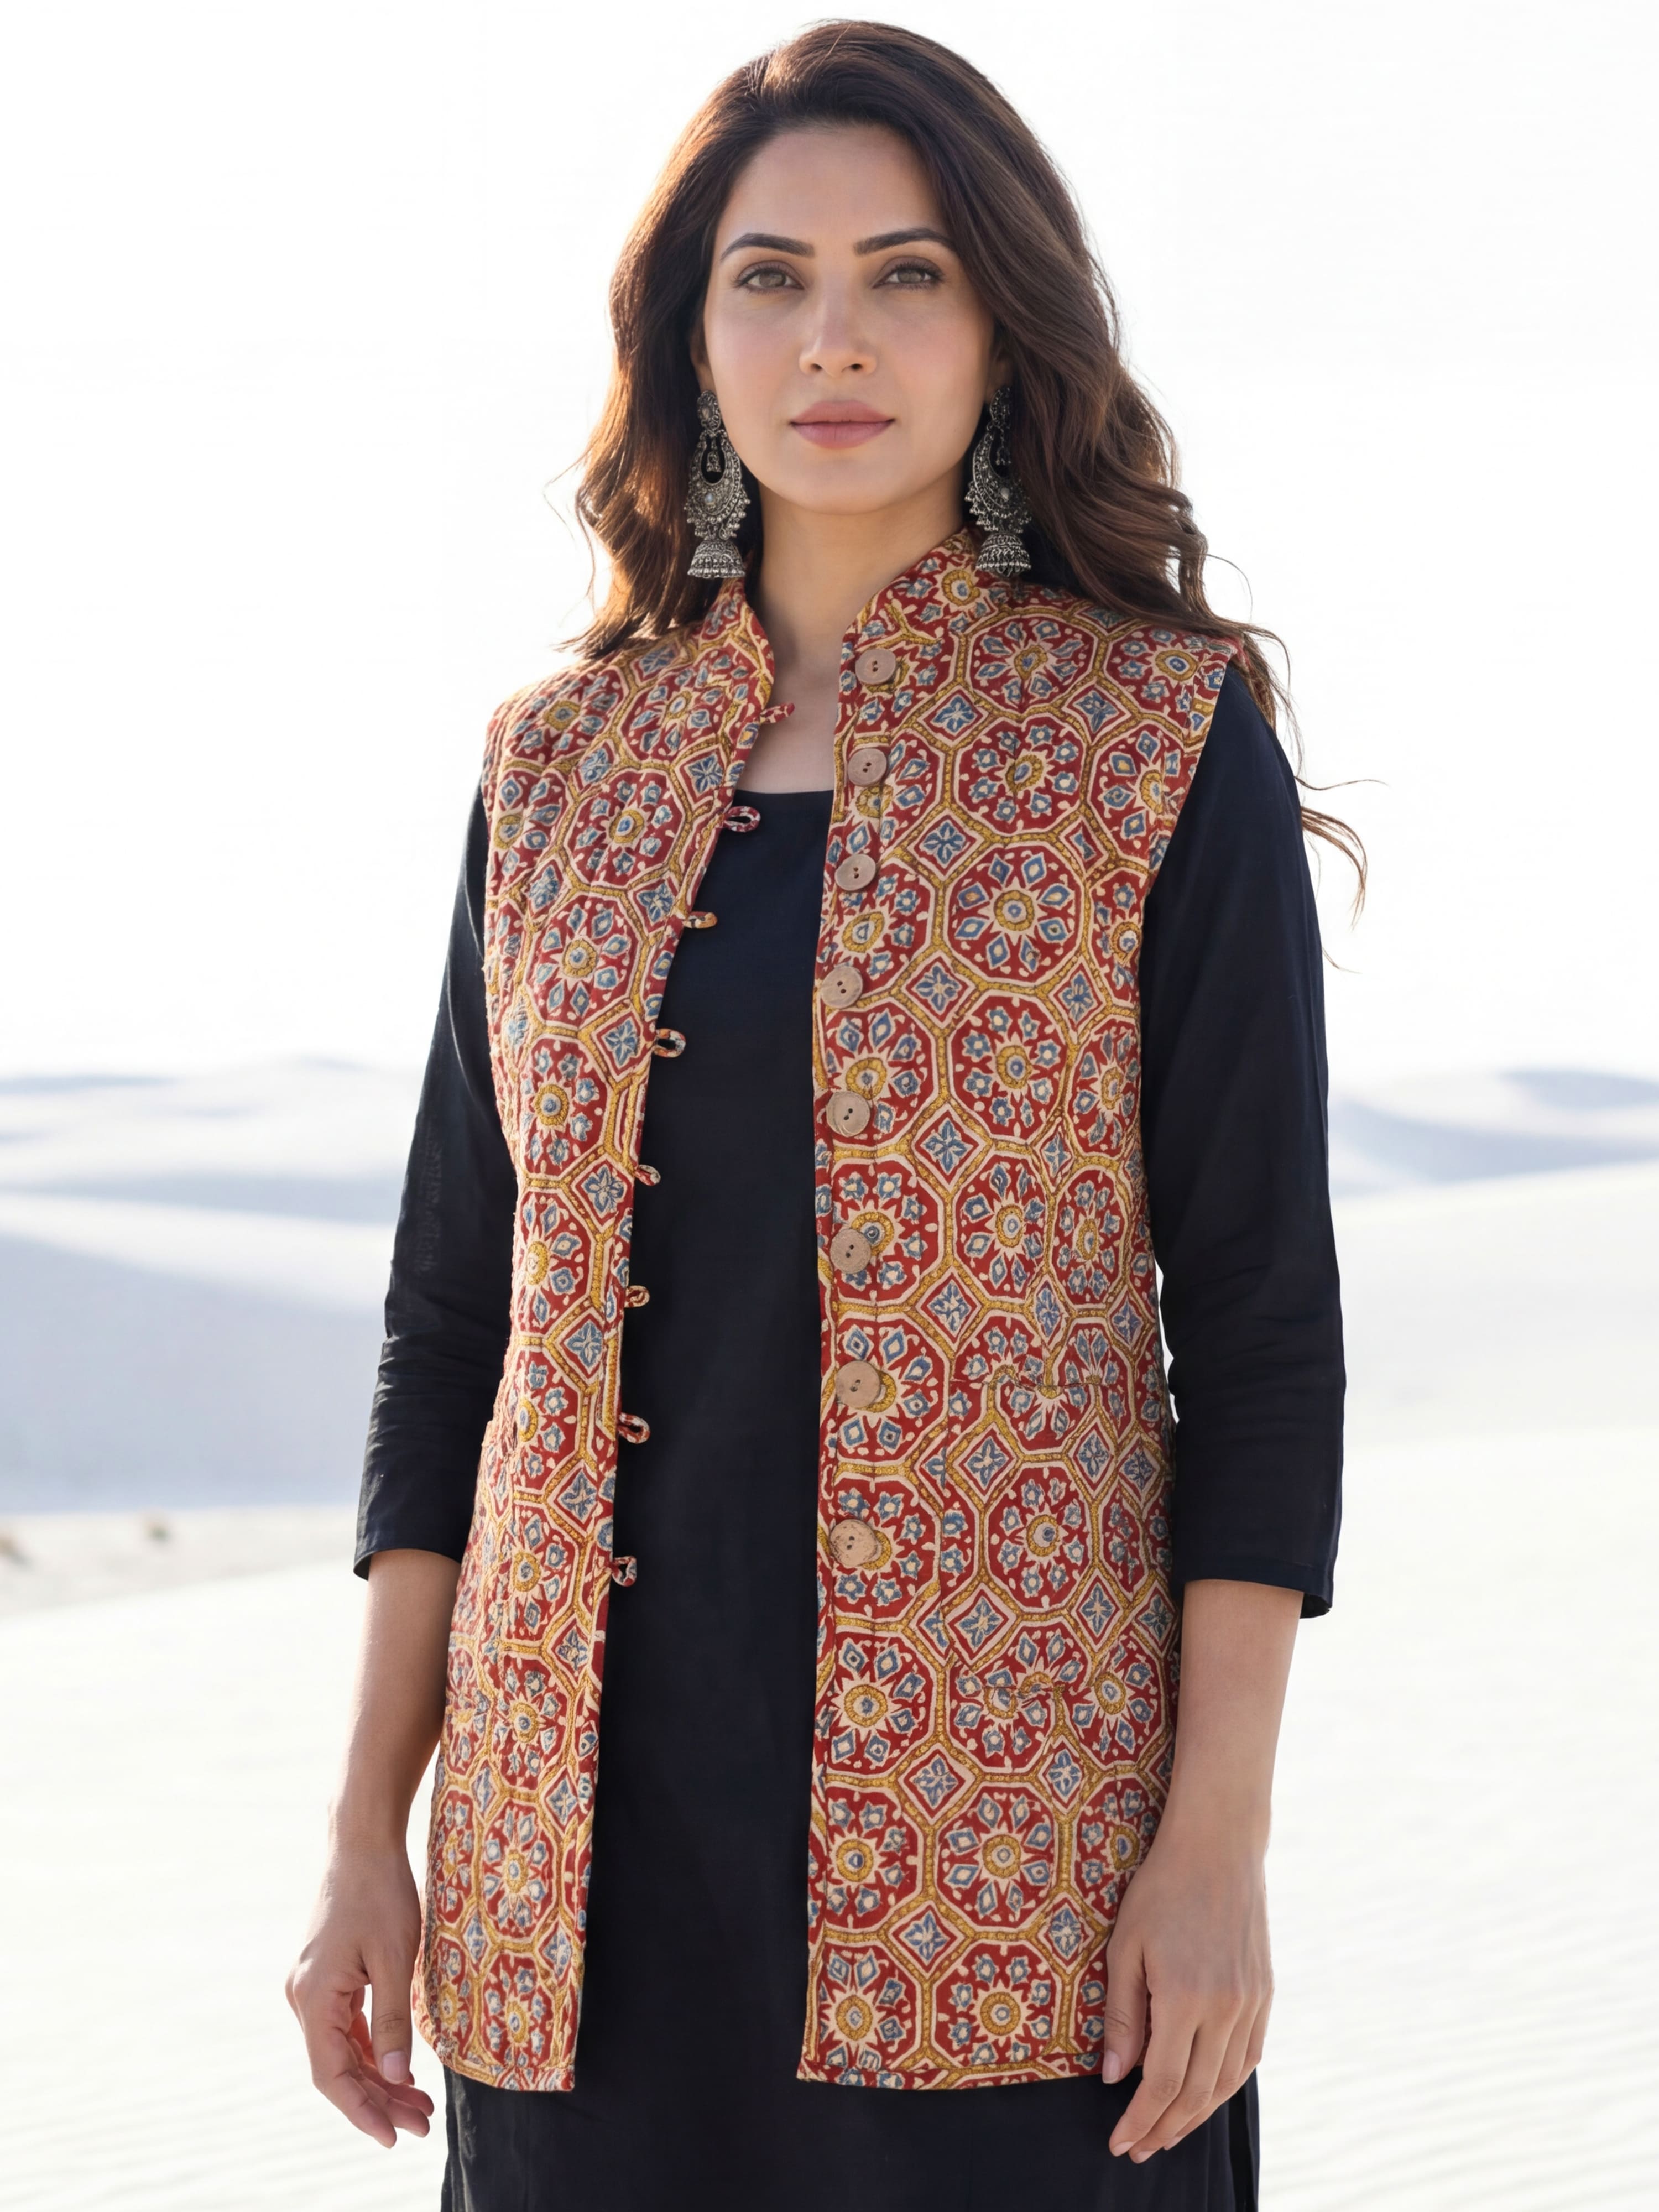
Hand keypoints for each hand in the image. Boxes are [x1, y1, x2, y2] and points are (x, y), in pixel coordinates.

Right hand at [286, 1842, 434, 2146]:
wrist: (362, 1843)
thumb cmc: (381, 1892)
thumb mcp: (395, 1958)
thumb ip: (393, 2022)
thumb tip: (396, 2078)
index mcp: (313, 1997)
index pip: (332, 2076)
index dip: (362, 2111)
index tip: (393, 2138)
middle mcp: (303, 1998)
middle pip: (338, 2067)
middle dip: (379, 2099)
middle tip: (422, 2124)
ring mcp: (312, 1987)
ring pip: (343, 2049)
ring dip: (378, 2077)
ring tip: (419, 2105)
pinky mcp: (326, 1977)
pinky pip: (346, 2027)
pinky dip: (372, 2049)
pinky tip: (400, 2067)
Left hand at [1100, 1819, 1271, 2161]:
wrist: (1218, 1847)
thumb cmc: (1162, 1889)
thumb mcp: (1126, 1946)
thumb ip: (1122, 2015)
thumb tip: (1114, 2077)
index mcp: (1187, 1997)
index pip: (1163, 2083)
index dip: (1140, 2120)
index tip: (1119, 2143)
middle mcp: (1226, 2008)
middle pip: (1196, 2093)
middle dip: (1164, 2128)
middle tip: (1139, 2150)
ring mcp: (1251, 2002)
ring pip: (1226, 2082)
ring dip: (1197, 2116)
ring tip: (1168, 2132)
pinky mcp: (1264, 1993)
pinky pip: (1249, 2056)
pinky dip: (1226, 2085)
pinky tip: (1207, 2095)